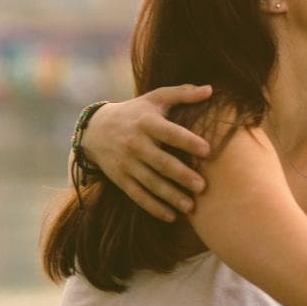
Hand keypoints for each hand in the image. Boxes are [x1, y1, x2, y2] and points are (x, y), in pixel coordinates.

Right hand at [82, 86, 214, 221]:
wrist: (96, 129)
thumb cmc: (136, 112)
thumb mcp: (155, 98)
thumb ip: (182, 94)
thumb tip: (210, 89)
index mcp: (146, 123)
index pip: (169, 133)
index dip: (188, 141)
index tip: (207, 150)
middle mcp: (135, 144)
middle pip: (161, 162)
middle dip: (181, 175)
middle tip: (202, 187)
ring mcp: (126, 163)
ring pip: (150, 183)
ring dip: (170, 196)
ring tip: (191, 207)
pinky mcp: (120, 179)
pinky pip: (138, 196)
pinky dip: (153, 207)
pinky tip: (171, 216)